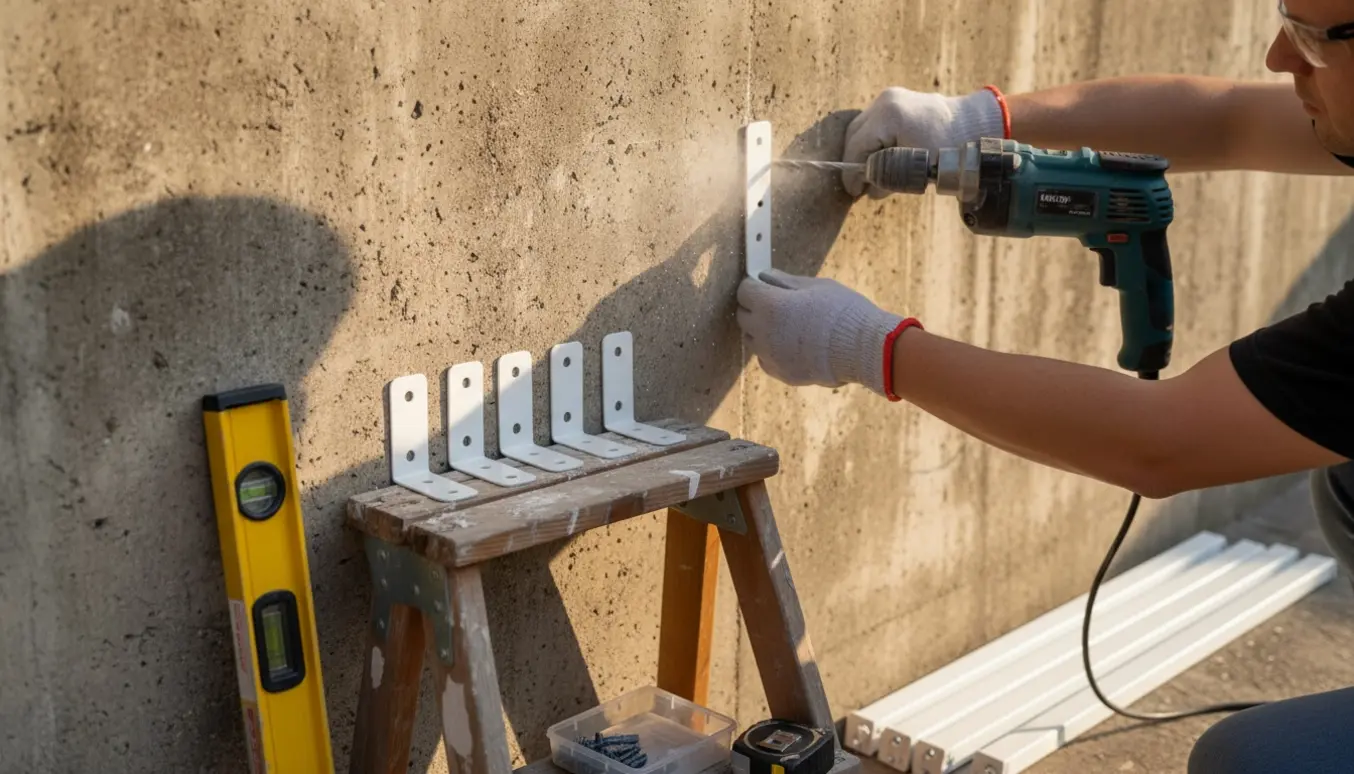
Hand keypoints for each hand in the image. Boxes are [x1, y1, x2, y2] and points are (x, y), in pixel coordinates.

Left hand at [736, 269, 914, 397]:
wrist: (863, 350)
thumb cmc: (843, 312)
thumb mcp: (817, 286)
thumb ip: (785, 281)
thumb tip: (766, 276)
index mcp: (770, 306)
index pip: (745, 291)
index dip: (754, 286)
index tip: (764, 285)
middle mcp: (763, 332)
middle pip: (743, 316)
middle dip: (756, 307)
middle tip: (777, 304)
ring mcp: (770, 356)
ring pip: (753, 339)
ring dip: (763, 330)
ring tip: (789, 326)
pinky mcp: (781, 373)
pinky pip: (766, 359)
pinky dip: (773, 351)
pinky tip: (793, 345)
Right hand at [842, 86, 1005, 197]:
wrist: (973, 125)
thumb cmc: (950, 150)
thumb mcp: (916, 171)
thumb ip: (887, 180)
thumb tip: (867, 191)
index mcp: (889, 117)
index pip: (856, 147)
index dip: (851, 172)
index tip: (854, 191)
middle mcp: (885, 101)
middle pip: (854, 135)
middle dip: (854, 160)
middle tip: (858, 185)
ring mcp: (889, 97)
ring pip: (862, 127)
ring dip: (862, 150)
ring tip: (869, 172)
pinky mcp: (895, 98)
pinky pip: (873, 122)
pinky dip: (872, 139)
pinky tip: (879, 156)